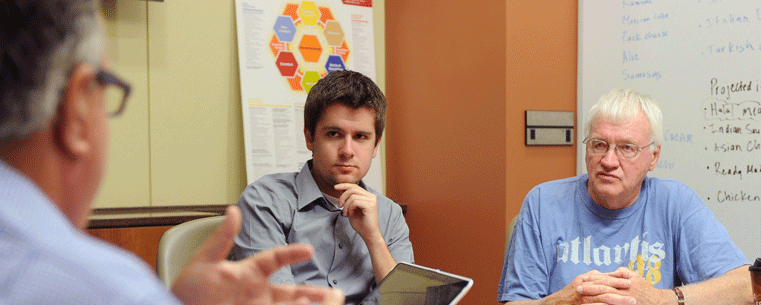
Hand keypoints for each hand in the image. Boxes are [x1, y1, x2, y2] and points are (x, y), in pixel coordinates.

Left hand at [171, 206, 344, 304]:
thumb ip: (221, 239)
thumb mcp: (202, 263)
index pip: (275, 260)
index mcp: (248, 273)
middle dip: (315, 294)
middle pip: (293, 293)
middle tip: (335, 294)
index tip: (307, 250)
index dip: (291, 253)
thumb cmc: (186, 291)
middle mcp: (257, 293)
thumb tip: (233, 210)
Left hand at [335, 183, 380, 241]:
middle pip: (353, 188)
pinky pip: (355, 202)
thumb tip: (342, 190)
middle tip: (339, 205)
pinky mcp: (370, 205)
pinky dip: (349, 208)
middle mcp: (371, 196)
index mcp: (368, 196)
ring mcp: (372, 200)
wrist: (368, 234)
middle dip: (343, 196)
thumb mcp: (352, 209)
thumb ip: (349, 200)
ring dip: (345, 205)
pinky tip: (349, 215)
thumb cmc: (361, 224)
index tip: (335, 187)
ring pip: (352, 196)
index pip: (355, 186)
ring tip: (345, 214)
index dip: (344, 185)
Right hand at [544, 270, 631, 304]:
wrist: (554, 304)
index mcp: (585, 280)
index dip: (617, 280)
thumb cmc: (568, 294)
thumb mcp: (578, 281)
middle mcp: (584, 287)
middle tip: (634, 293)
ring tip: (631, 302)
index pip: (604, 279)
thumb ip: (591, 277)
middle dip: (621, 290)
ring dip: (619, 300)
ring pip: (603, 298)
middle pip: (606, 287)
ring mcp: (583, 298)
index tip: (630, 282)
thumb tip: (602, 273)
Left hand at [587, 267, 672, 304]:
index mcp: (625, 283)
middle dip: (589, 290)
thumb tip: (609, 271)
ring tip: (581, 301)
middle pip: (604, 290)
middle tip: (577, 289)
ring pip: (606, 301)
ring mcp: (624, 302)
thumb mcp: (635, 277)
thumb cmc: (644, 288)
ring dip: (592, 302)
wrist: (658, 303)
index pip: (606, 280)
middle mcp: (624, 293)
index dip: (593, 279)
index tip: (582, 279)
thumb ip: (621, 272)